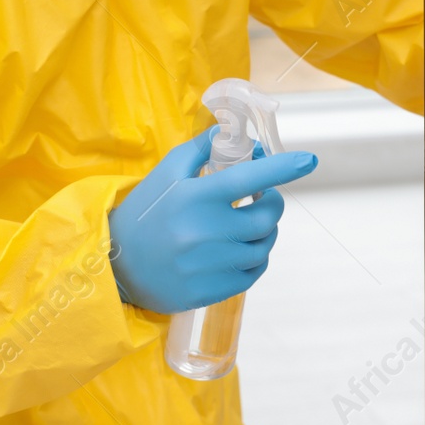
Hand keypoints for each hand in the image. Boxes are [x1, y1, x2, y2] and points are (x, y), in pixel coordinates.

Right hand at [109, 127, 318, 313]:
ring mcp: (210, 265)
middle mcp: (205, 232)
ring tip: (248, 222)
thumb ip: (204, 147)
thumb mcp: (167, 173)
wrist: (115, 268)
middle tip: (262, 196)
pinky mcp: (212, 291)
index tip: (309, 160)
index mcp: (195, 197)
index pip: (250, 178)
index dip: (283, 167)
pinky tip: (240, 247)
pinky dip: (256, 257)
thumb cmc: (145, 213)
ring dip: (265, 230)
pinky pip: (254, 272)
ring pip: (264, 245)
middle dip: (272, 202)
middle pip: (266, 216)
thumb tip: (238, 134)